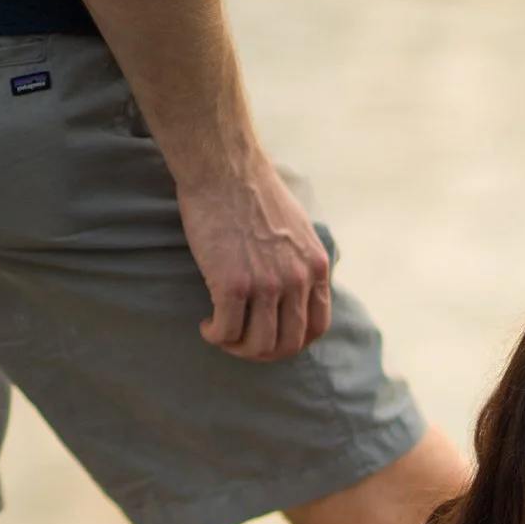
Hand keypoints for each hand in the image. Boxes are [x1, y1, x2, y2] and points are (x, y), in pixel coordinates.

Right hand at [175, 154, 332, 360]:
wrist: (225, 170)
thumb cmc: (255, 193)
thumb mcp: (299, 229)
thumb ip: (303, 261)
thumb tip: (299, 287)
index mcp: (316, 268)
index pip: (316, 327)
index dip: (294, 343)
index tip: (273, 340)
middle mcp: (297, 280)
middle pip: (288, 343)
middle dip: (264, 353)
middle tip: (242, 345)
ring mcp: (266, 285)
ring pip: (258, 344)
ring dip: (238, 348)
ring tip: (222, 335)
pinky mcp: (233, 285)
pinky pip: (227, 331)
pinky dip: (216, 336)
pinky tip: (208, 326)